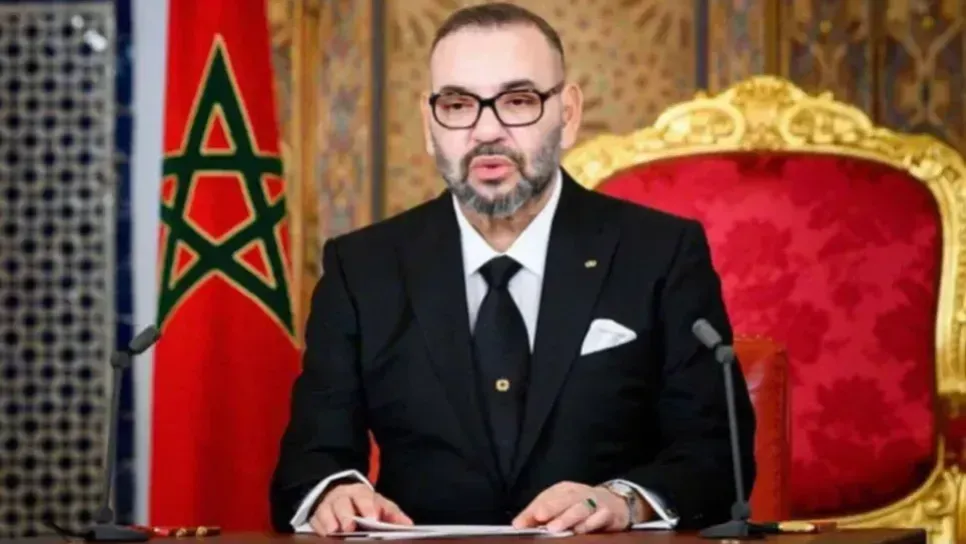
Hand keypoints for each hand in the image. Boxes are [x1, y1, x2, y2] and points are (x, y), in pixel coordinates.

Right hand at [309, 482, 412, 535]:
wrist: (341, 495)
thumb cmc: (364, 504)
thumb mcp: (379, 505)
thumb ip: (392, 514)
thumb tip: (408, 525)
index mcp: (360, 492)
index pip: (363, 496)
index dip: (367, 507)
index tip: (372, 518)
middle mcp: (342, 497)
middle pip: (342, 504)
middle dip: (346, 515)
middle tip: (350, 527)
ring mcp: (327, 506)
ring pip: (325, 511)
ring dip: (329, 521)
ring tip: (334, 531)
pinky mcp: (316, 516)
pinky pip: (315, 521)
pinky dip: (319, 528)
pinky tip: (324, 535)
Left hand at [512, 481, 635, 533]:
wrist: (614, 504)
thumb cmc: (580, 506)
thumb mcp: (559, 507)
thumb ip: (538, 516)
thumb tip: (517, 525)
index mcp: (564, 490)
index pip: (545, 498)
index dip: (532, 510)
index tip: (519, 524)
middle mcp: (578, 493)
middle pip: (563, 499)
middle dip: (550, 508)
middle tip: (539, 519)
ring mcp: (595, 502)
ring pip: (581, 508)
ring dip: (568, 517)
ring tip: (555, 528)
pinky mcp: (609, 512)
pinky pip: (600, 516)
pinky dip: (590, 523)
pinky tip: (581, 530)